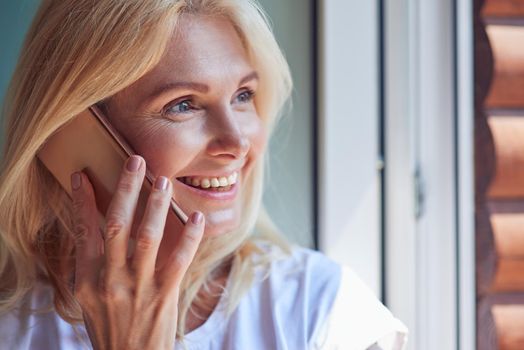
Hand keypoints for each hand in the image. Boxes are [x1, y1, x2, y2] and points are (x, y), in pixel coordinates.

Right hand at [69, 155, 203, 349]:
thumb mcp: (89, 298)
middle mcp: (110, 279)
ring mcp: (138, 287)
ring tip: (163, 180)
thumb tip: (97, 229)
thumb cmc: (110, 327)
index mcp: (88, 279)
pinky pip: (179, 259)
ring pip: (147, 236)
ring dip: (155, 205)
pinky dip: (189, 236)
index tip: (83, 175)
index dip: (83, 200)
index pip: (84, 231)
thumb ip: (94, 266)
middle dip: (126, 190)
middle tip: (136, 161)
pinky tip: (196, 217)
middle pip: (116, 224)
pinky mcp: (165, 295)